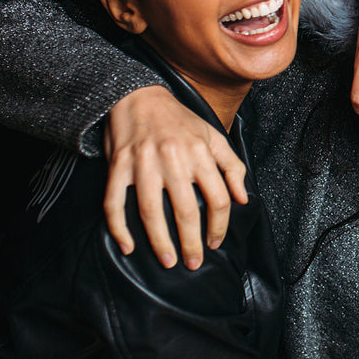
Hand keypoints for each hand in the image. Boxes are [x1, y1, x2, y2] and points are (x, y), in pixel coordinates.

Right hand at [104, 86, 247, 268]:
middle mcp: (173, 159)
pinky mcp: (118, 166)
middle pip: (187, 210)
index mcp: (200, 153)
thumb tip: (243, 199)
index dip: (219, 226)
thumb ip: (232, 167)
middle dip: (191, 243)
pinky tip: (127, 246)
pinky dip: (119, 227)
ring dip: (159, 241)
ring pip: (151, 211)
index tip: (215, 242)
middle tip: (192, 263)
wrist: (138, 96)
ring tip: (167, 261)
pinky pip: (114, 202)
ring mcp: (143, 163)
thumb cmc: (179, 120)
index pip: (217, 198)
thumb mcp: (213, 136)